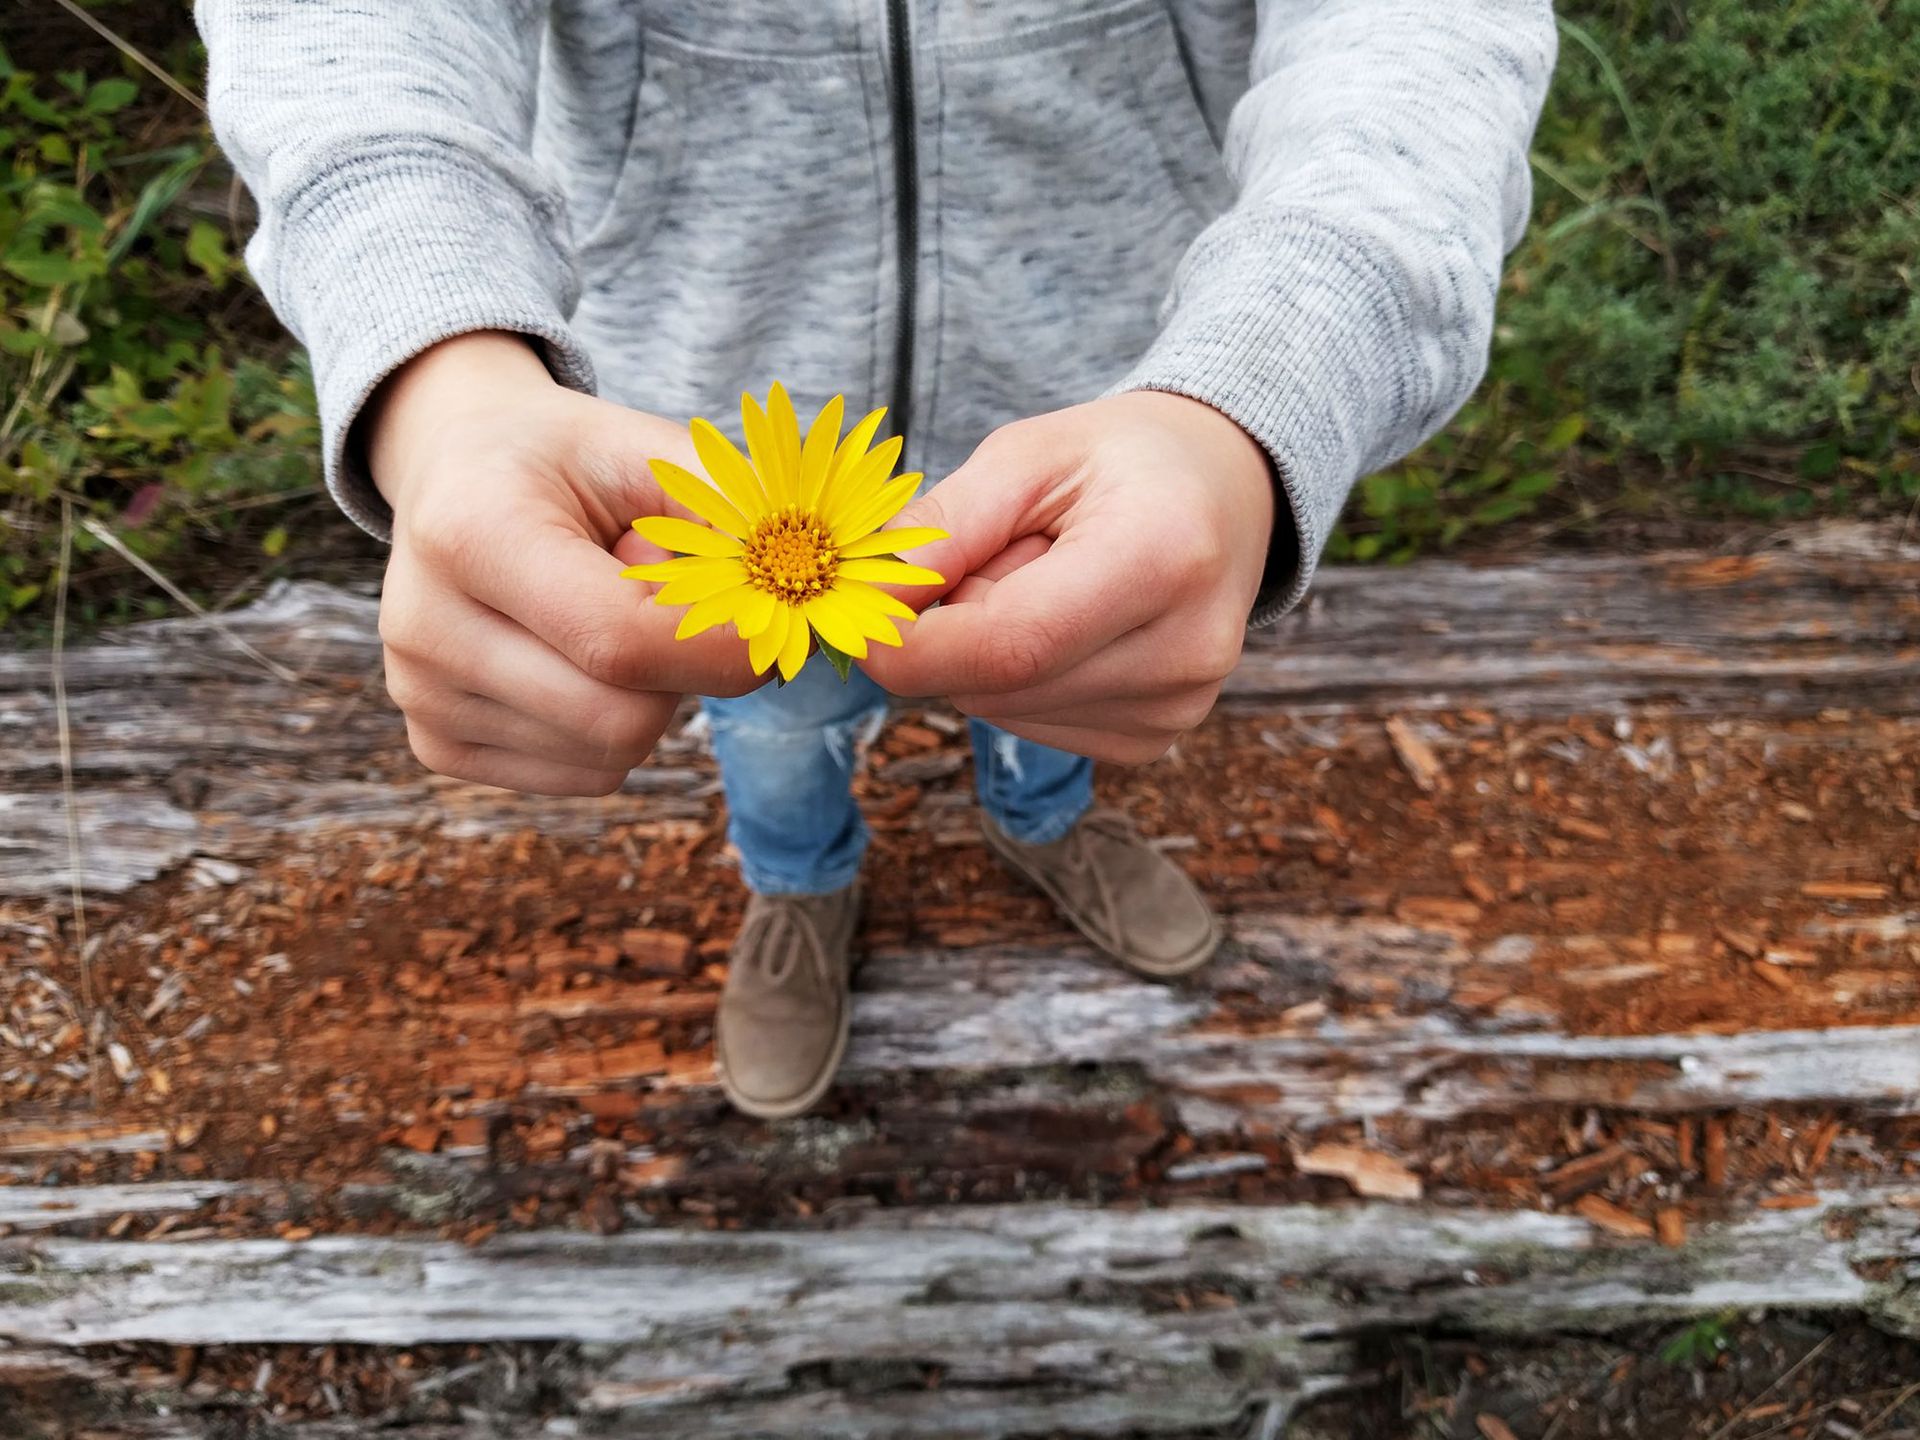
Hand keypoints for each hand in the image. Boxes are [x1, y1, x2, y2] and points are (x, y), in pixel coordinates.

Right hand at [367, 332, 756, 794]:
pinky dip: (614, 728)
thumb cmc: (574, 461)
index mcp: (469, 529)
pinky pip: (583, 776)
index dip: (724, 649)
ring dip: (654, 699)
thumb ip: (746, 514)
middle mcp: (422, 623)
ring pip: (608, 755)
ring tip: (619, 619)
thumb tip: (876, 583)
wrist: (460, 471)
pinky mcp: (437, 744)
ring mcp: (420, 694)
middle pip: (618, 718)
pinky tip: (585, 660)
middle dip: (689, 674)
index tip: (784, 626)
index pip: (620, 640)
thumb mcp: (655, 449)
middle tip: (687, 609)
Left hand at [860, 392, 1273, 762]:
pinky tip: (1064, 621)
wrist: (1223, 490)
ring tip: (1043, 581)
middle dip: (950, 630)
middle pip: (997, 683)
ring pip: (1001, 709)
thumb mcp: (1025, 455)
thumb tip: (865, 608)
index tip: (857, 614)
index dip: (913, 644)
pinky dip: (1016, 677)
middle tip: (989, 556)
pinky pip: (1029, 722)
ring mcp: (1174, 708)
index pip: (1009, 647)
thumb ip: (940, 529)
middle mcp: (1184, 651)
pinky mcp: (1153, 738)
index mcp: (1163, 558)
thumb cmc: (1120, 461)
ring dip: (983, 652)